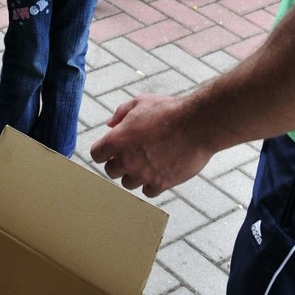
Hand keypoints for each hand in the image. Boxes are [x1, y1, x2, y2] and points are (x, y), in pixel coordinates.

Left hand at [90, 94, 211, 196]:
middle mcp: (127, 160)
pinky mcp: (162, 184)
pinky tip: (157, 171)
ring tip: (146, 161)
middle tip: (131, 153)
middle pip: (111, 171)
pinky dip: (150, 184)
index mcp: (118, 140)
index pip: (96, 155)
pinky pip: (147, 191)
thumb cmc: (169, 110)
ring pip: (128, 183)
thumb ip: (120, 113)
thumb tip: (109, 125)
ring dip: (133, 174)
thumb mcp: (140, 103)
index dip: (103, 150)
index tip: (111, 148)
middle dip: (118, 162)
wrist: (197, 124)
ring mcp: (144, 174)